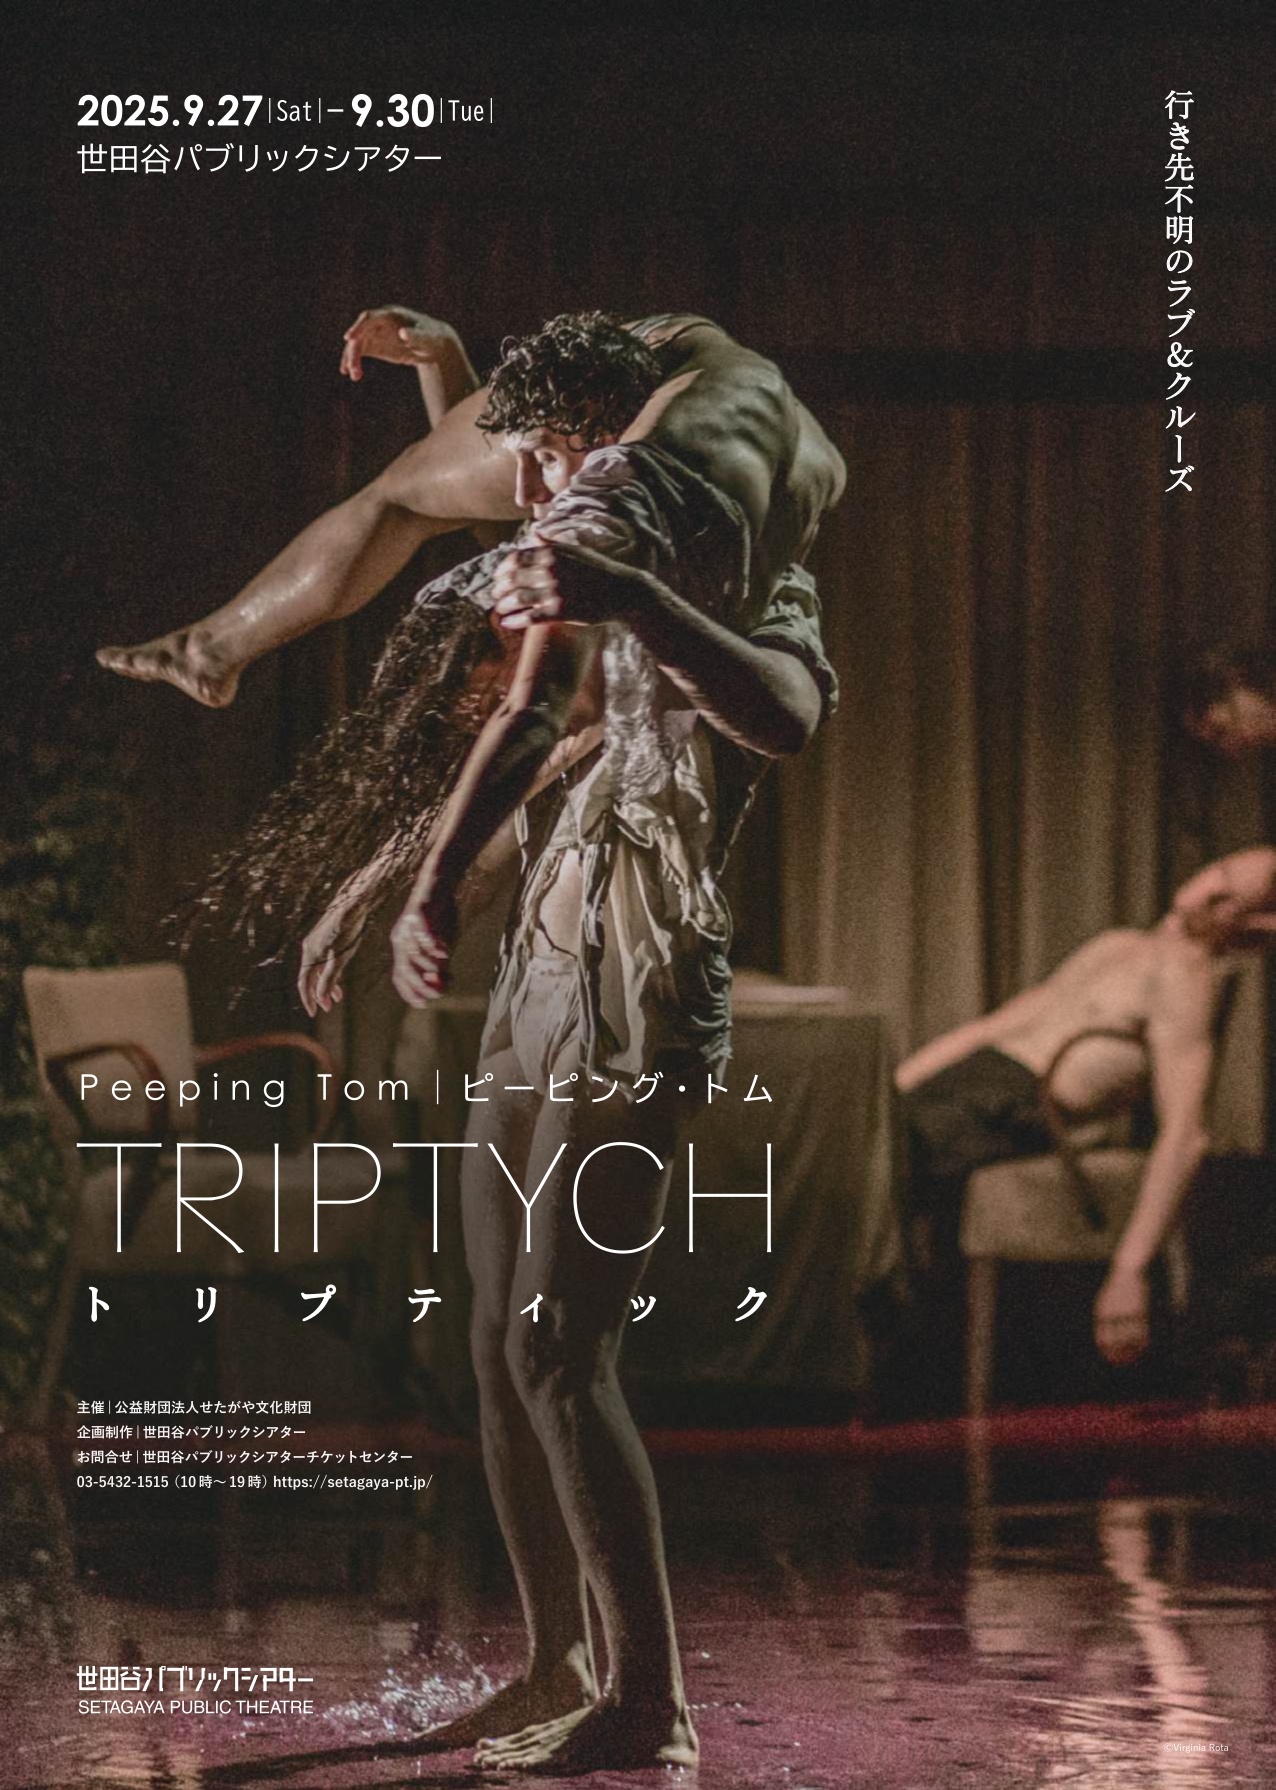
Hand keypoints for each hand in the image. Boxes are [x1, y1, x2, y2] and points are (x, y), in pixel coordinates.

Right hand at [297, 898, 367, 1016]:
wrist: (351, 904)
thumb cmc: (347, 931)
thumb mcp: (339, 959)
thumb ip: (329, 979)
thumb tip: (321, 1000)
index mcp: (310, 955)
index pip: (304, 983)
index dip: (308, 1000)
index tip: (314, 1013)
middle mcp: (308, 949)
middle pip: (309, 978)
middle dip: (318, 994)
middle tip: (328, 1008)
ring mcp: (315, 943)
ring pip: (317, 970)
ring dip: (325, 984)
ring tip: (338, 997)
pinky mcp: (323, 939)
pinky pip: (322, 961)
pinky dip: (329, 972)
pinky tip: (338, 978)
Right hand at [340, 306, 458, 381]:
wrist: (433, 344)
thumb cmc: (432, 337)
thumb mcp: (427, 338)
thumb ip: (415, 336)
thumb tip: (403, 333)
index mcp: (390, 315)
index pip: (369, 318)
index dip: (358, 327)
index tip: (349, 338)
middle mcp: (379, 322)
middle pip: (360, 334)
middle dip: (354, 351)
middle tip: (352, 369)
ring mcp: (375, 334)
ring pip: (357, 344)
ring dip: (352, 359)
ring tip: (354, 376)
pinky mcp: (375, 345)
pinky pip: (359, 352)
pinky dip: (353, 361)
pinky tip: (348, 372)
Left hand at [390, 879, 457, 1006]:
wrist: (440, 883)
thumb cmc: (441, 914)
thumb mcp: (441, 943)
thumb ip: (439, 963)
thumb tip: (442, 985)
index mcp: (402, 947)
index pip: (399, 976)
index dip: (409, 992)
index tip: (423, 1005)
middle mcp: (400, 938)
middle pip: (404, 969)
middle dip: (419, 985)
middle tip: (436, 995)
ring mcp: (407, 926)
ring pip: (413, 953)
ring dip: (428, 966)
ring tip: (444, 970)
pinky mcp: (417, 913)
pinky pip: (422, 933)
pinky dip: (432, 946)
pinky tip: (445, 953)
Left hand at [491, 542, 650, 631]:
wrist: (622, 592)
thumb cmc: (598, 570)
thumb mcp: (575, 550)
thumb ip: (551, 544)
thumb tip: (533, 533)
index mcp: (552, 553)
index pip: (516, 558)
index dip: (502, 569)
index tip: (497, 577)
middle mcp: (551, 570)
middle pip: (512, 578)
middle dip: (499, 588)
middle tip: (495, 595)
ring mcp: (555, 591)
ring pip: (518, 598)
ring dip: (504, 605)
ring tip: (499, 609)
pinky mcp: (561, 612)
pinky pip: (530, 617)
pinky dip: (515, 620)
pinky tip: (507, 622)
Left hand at [1094, 1266, 1149, 1364]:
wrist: (1127, 1272)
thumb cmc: (1117, 1288)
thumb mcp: (1105, 1301)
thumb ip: (1104, 1317)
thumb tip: (1104, 1333)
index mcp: (1101, 1312)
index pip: (1101, 1336)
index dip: (1106, 1349)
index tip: (1110, 1358)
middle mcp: (1112, 1313)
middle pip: (1115, 1339)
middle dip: (1118, 1353)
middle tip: (1122, 1363)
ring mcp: (1126, 1312)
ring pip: (1129, 1336)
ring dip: (1132, 1349)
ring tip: (1134, 1358)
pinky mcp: (1138, 1309)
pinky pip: (1140, 1328)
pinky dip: (1142, 1339)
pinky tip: (1144, 1347)